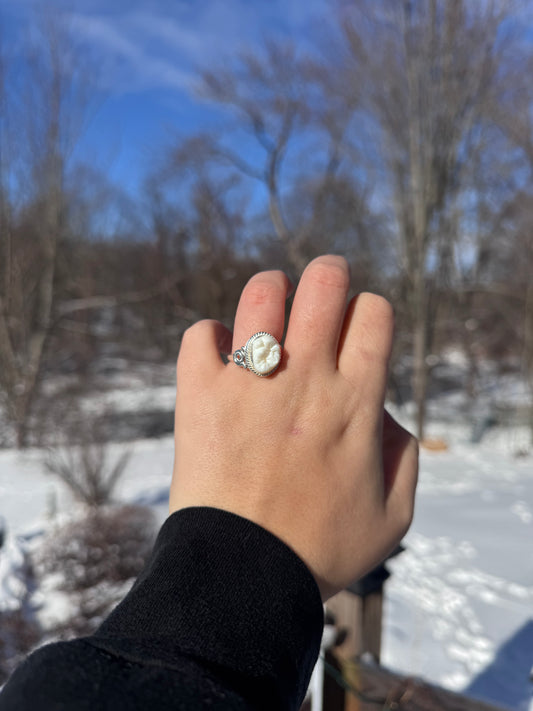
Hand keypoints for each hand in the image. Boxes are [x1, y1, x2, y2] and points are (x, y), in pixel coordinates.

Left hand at [170, 255, 417, 599]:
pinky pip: (202, 334)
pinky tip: (221, 360)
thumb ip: (405, 458)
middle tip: (323, 289)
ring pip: (263, 294)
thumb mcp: (393, 517)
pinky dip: (211, 337)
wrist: (241, 577)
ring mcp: (249, 382)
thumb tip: (386, 416)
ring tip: (269, 312)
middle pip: (324, 284)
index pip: (373, 313)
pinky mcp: (199, 394)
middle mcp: (305, 379)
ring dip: (272, 292)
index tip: (358, 333)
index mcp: (355, 402)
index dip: (370, 313)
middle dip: (330, 274)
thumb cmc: (319, 551)